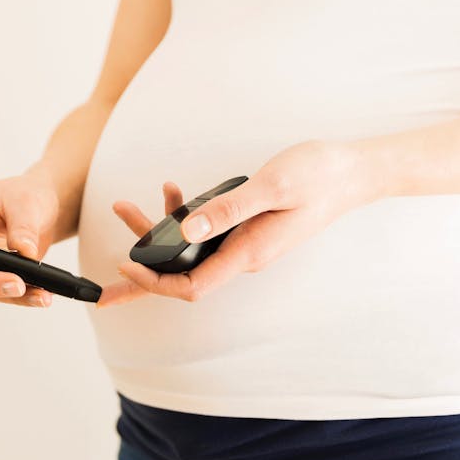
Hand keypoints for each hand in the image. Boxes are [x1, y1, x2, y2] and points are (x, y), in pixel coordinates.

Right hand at [0, 172, 59, 307]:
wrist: (43, 211)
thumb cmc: (25, 196)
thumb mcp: (27, 200)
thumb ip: (23, 224)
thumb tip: (24, 252)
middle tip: (15, 283)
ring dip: (6, 294)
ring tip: (39, 294)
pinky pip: (1, 294)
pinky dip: (23, 298)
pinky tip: (42, 296)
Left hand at [96, 138, 382, 306]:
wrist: (353, 172)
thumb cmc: (319, 176)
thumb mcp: (273, 186)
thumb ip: (229, 209)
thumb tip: (186, 228)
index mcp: (249, 253)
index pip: (192, 286)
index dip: (155, 281)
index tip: (126, 264)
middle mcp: (244, 255)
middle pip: (183, 275)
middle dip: (143, 268)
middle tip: (105, 274)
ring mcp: (245, 244)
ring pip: (191, 251)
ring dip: (156, 234)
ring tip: (124, 209)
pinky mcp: (247, 229)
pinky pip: (206, 233)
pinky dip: (183, 216)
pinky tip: (172, 192)